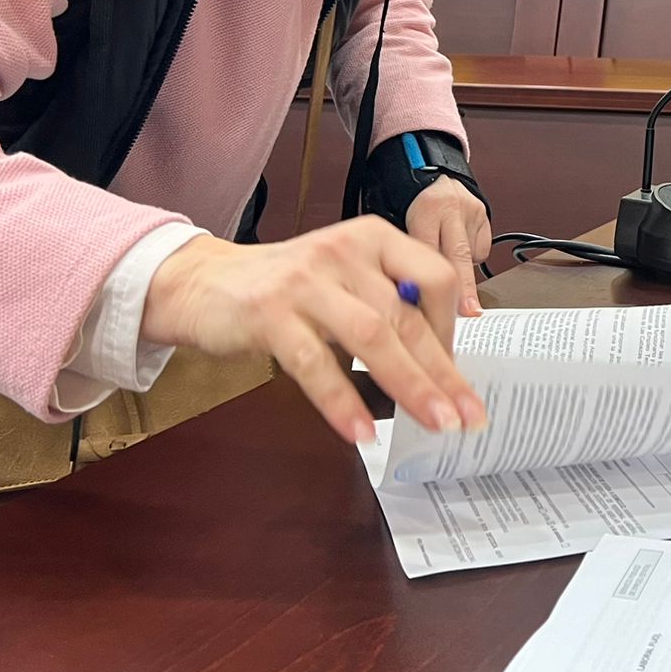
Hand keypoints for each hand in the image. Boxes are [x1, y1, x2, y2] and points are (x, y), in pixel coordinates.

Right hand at [143, 219, 484, 446]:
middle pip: (408, 316)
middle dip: (444, 372)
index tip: (457, 373)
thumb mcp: (344, 276)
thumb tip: (439, 357)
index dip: (452, 329)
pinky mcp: (270, 315)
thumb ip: (387, 301)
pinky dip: (342, 401)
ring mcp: (307, 282)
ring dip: (410, 385)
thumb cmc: (285, 286)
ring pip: (372, 337)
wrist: (201, 281)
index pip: (433, 279)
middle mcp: (345, 252)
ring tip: (436, 422)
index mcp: (373, 238)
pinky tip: (362, 433)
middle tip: (469, 415)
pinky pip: (315, 364)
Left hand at [408, 177, 491, 317]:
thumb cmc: (403, 198)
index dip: (429, 284)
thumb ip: (402, 253)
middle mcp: (452, 208)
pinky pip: (481, 248)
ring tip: (443, 259)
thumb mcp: (394, 221)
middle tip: (469, 312)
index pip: (429, 254)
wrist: (424, 169)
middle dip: (464, 289)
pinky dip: (470, 254)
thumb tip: (408, 294)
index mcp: (426, 210)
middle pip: (459, 257)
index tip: (433, 310)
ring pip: (471, 255)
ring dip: (459, 269)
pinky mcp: (484, 214)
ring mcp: (471, 210)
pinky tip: (456, 245)